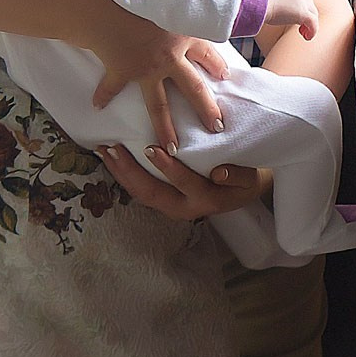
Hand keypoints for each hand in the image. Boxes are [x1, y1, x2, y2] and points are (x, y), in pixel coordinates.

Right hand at [88, 9, 227, 152]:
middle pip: (193, 89)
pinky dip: (103, 96)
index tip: (225, 75)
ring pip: (159, 104)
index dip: (217, 65)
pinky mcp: (121, 69)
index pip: (208, 53)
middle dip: (206, 109)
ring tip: (172, 148)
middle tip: (216, 127)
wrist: (111, 1)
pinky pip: (112, 87)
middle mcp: (169, 57)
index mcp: (185, 34)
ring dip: (165, 127)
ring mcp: (145, 68)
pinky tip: (98, 107)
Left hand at [98, 145, 265, 220]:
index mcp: (206, 199)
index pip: (184, 183)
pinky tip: (113, 159)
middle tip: (113, 150)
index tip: (153, 149)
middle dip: (129, 172)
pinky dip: (125, 175)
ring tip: (105, 152)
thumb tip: (219, 172)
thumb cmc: (248, 178)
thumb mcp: (250, 178)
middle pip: (152, 193)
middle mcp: (185, 207)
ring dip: (121, 173)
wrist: (247, 190)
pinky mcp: (165, 200)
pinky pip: (142, 190)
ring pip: (142, 194)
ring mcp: (172, 206)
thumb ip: (238, 176)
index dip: (168, 168)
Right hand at [264, 0, 318, 40]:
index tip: (299, 21)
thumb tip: (277, 15)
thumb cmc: (260, 6)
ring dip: (311, 27)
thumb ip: (280, 6)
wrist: (260, 5)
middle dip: (309, 19)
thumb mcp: (273, 3)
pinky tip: (307, 37)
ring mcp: (302, 3)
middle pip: (312, 8)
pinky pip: (314, 23)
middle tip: (302, 29)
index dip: (306, 10)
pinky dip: (312, 32)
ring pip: (314, 16)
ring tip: (304, 35)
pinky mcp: (303, 13)